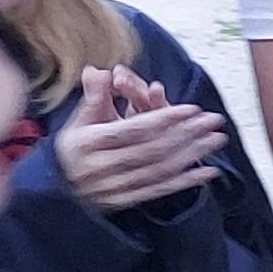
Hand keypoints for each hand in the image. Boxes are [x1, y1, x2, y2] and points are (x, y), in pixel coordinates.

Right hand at [52, 63, 229, 210]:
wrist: (56, 191)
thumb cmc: (72, 149)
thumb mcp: (77, 122)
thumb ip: (93, 97)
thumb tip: (97, 70)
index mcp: (90, 142)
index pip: (133, 129)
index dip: (164, 118)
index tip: (192, 108)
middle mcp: (103, 165)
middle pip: (152, 148)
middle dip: (186, 134)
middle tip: (213, 120)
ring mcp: (115, 185)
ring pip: (159, 169)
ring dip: (192, 154)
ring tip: (216, 139)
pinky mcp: (126, 201)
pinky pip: (159, 190)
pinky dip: (186, 181)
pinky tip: (208, 171)